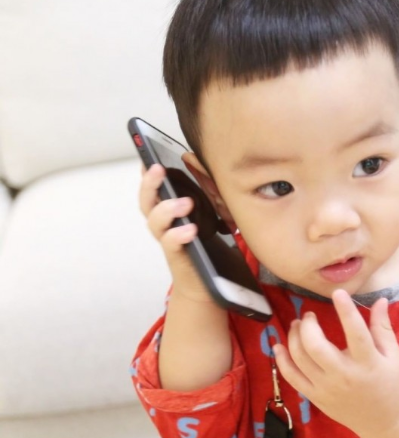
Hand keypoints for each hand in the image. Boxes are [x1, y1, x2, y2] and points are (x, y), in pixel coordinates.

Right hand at [138, 163, 214, 303]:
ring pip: (154, 222)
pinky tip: (191, 229)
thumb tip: (197, 161)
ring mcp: (167, 239)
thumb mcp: (213, 210)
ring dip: (166, 209)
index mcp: (169, 210)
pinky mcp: (176, 256)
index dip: (147, 172)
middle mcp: (163, 224)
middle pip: (146, 201)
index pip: (154, 188)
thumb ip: (206, 188)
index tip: (148, 154)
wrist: (208, 283)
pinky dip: (178, 235)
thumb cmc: (208, 243)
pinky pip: (170, 243)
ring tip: (185, 203)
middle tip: (157, 169)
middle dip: (149, 184)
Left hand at [273, 289, 398, 437]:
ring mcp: (326, 388)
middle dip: (308, 325)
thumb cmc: (391, 384)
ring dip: (294, 337)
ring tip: (297, 325)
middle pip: (316, 347)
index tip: (337, 293)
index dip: (346, 311)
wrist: (383, 422)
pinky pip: (292, 377)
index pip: (356, 333)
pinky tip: (280, 345)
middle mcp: (344, 376)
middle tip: (309, 315)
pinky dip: (282, 360)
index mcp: (368, 363)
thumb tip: (380, 300)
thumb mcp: (394, 356)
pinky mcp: (315, 397)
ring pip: (300, 359)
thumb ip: (383, 327)